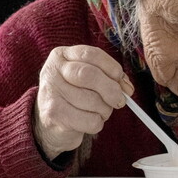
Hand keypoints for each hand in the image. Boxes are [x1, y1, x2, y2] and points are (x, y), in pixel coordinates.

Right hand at [34, 45, 133, 159]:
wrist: (49, 123)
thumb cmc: (74, 96)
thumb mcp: (88, 79)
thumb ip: (109, 77)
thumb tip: (128, 88)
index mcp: (62, 55)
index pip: (91, 54)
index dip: (111, 66)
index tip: (120, 78)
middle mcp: (52, 71)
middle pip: (89, 75)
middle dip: (111, 89)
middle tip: (119, 100)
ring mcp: (50, 92)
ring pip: (92, 100)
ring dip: (105, 110)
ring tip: (101, 111)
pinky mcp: (53, 115)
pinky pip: (89, 120)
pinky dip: (97, 123)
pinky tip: (90, 121)